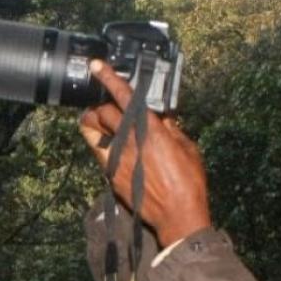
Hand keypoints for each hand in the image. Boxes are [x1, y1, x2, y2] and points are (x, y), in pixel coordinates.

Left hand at [78, 60, 212, 247]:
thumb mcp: (187, 147)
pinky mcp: (111, 174)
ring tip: (100, 121)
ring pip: (92, 130)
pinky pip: (98, 150)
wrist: (178, 215)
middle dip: (102, 104)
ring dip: (94, 121)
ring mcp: (117, 157)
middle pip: (102, 111)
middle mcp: (129, 140)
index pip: (124, 96)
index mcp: (150, 128)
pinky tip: (111, 145)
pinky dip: (101, 142)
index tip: (96, 65)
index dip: (108, 77)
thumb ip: (171, 128)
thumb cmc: (188, 181)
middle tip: (108, 105)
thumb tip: (162, 117)